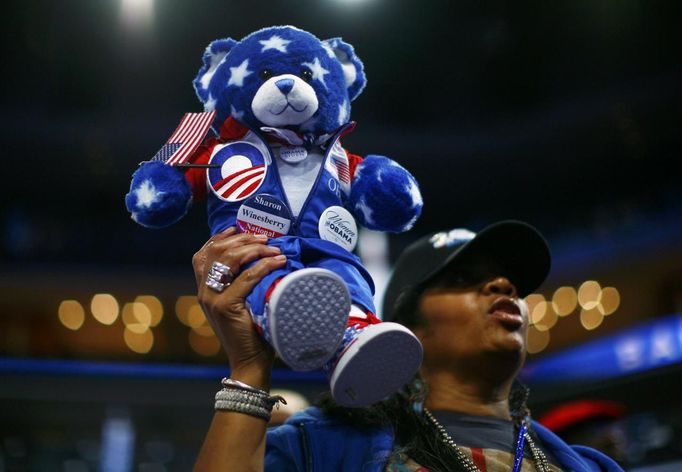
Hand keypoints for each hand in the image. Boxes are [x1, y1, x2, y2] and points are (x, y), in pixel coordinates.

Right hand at [192, 227, 286, 387]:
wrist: (250, 363)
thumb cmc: (253, 331)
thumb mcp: (242, 302)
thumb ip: (240, 282)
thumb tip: (258, 255)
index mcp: (204, 290)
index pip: (203, 254)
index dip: (220, 237)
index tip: (239, 229)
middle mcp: (204, 292)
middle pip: (217, 251)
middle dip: (243, 240)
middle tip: (265, 239)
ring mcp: (212, 299)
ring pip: (230, 259)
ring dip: (254, 249)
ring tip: (274, 249)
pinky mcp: (225, 306)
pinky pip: (247, 277)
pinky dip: (265, 265)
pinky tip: (279, 262)